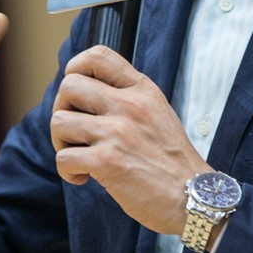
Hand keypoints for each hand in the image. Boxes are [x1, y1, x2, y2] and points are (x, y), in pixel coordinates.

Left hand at [51, 45, 210, 234]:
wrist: (193, 196)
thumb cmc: (171, 160)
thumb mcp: (157, 112)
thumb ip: (128, 98)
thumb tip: (87, 93)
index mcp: (142, 90)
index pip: (98, 55)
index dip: (76, 68)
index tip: (77, 95)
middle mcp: (128, 105)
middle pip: (69, 85)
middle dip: (61, 108)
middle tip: (74, 132)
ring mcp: (117, 132)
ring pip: (59, 121)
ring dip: (60, 143)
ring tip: (79, 156)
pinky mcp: (107, 162)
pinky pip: (63, 158)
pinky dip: (66, 171)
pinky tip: (83, 177)